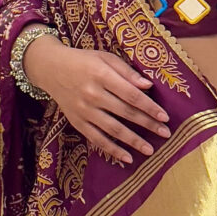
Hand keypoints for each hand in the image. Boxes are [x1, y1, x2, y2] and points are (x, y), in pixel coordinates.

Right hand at [25, 36, 170, 165]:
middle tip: (166, 134)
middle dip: (148, 124)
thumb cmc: (83, 61)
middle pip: (125, 112)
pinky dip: (112, 150)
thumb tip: (148, 85)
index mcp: (101, 75)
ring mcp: (83, 110)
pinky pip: (96, 139)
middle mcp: (92, 94)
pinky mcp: (77, 122)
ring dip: (133, 141)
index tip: (165, 117)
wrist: (51, 68)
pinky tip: (127, 158)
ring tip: (150, 150)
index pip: (131, 94)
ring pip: (113, 129)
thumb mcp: (105, 57)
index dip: (149, 106)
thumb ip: (127, 71)